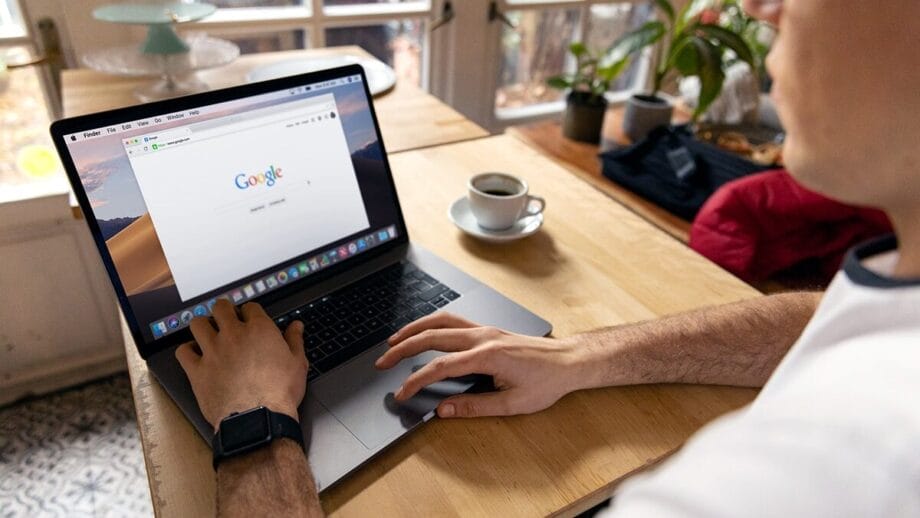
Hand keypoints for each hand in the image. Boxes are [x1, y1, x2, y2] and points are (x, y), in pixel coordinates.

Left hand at [175, 299, 307, 429]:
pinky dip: (187, 350)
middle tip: (227, 320)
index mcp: (259, 330)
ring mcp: (212, 351)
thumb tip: (296, 326)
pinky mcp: (197, 371)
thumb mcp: (297, 364)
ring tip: (208, 333)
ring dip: (203, 325)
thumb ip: (295, 340)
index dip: (250, 312)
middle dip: (224, 311)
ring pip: (198, 323)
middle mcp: (233, 335)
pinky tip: (194, 354)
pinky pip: (183, 351)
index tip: (250, 320)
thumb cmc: (280, 393)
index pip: (250, 307)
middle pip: (221, 308)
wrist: (259, 419)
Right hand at [375, 313, 580, 417]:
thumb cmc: (547, 382)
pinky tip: (423, 332)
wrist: (568, 361)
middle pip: (432, 336)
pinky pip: (452, 320)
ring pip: (440, 321)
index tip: (402, 393)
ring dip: (414, 329)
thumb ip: (475, 407)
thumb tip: (444, 411)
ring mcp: (485, 330)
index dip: (416, 380)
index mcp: (487, 355)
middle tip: (383, 362)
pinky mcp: (487, 329)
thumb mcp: (513, 404)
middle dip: (403, 348)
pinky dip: (431, 324)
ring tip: (393, 342)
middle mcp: (483, 337)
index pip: (440, 366)